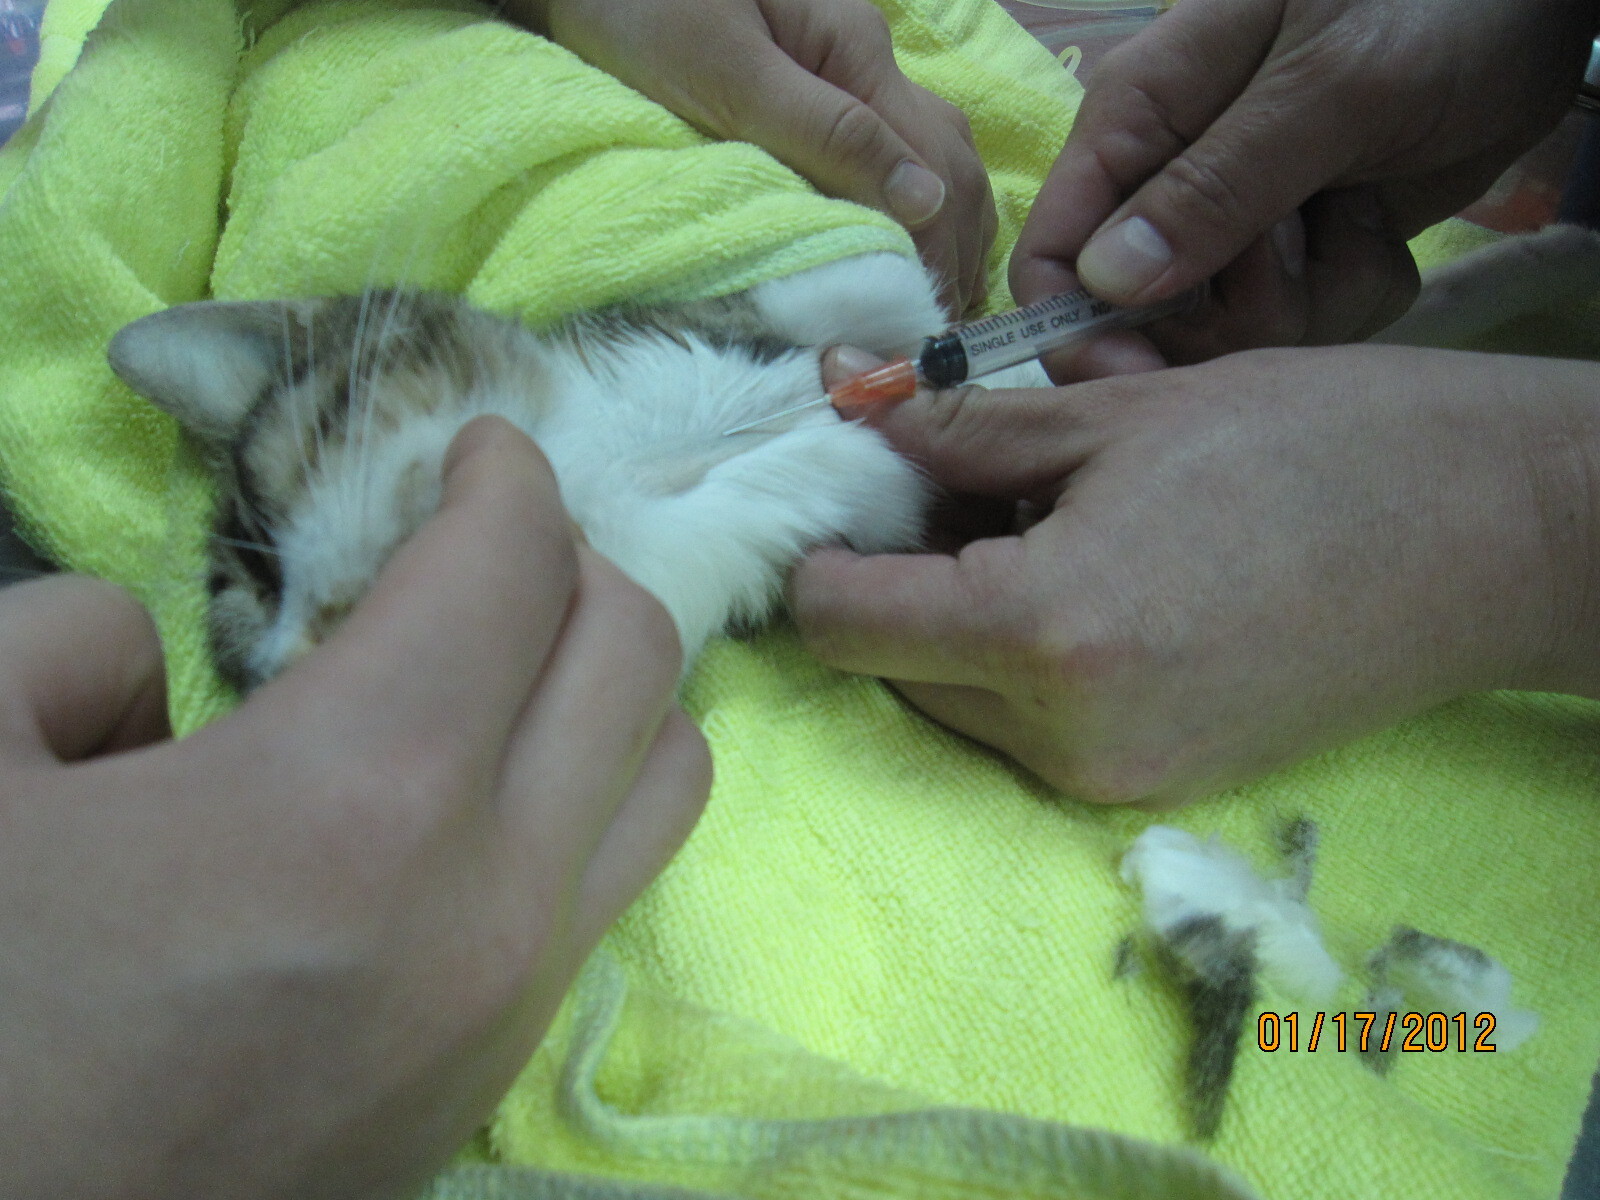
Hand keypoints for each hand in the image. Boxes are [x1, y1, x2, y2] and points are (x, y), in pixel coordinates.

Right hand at [0, 417, 710, 1198]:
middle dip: (571, 561)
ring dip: (612, 684)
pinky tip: (486, 793)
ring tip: (515, 660)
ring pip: (669, 775)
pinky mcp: (505, 1069)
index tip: (478, 449)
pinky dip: (593, 794)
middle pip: (632, 654)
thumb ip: (71, 645)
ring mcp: (520, 995)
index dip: (503, 477)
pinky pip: (617, 883)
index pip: (513, 569)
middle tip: (489, 543)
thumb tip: (159, 660)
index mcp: (357, 799)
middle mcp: (490, 896)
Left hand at [504, 0, 995, 315]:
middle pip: (951, 164)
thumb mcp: (731, 75)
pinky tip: (900, 249)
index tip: (918, 327)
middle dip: (955, 250)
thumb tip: (925, 203)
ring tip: (931, 302)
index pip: (934, 171)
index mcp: (859, 53)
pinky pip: (888, 151)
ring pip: (933, 156)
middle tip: (934, 333)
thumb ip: (827, 134)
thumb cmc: (645, 10)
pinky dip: (909, 206)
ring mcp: (847, 71)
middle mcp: (870, 60)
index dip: (936, 256)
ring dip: (943, 231)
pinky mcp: (814, 87)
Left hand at [792, 347, 1599, 807]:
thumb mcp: (1117, 414)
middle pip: (892, 669)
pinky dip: (1021, 666)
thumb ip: (962, 427)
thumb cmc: (1316, 445)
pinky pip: (1032, 731)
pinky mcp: (1160, 789)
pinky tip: (1082, 578)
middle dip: (890, 586)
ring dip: (956, 626)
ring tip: (1029, 527)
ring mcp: (1116, 778)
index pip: (841, 624)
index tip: (841, 502)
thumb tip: (849, 406)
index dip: (819, 559)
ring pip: (958, 705)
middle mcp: (1066, 735)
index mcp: (1043, 631)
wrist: (1488, 535)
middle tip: (944, 492)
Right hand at [1009, 0, 1597, 367]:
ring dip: (1306, 297)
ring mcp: (1239, 216)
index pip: (1053, 254)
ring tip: (1355, 214)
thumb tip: (1104, 283)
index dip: (1080, 331)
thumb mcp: (1328, 83)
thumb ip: (1218, 184)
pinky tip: (1383, 227)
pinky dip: (1353, 290)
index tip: (1146, 377)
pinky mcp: (1304, 246)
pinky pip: (1303, 322)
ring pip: (1230, 329)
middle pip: (1143, 316)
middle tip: (1298, 248)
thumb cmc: (1434, 0)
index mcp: (1139, 118)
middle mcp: (1172, 175)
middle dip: (1227, 310)